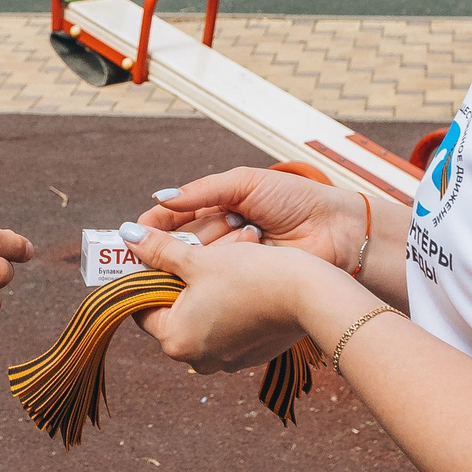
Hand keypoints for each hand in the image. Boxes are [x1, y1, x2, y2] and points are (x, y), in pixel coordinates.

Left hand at [123, 225, 342, 372]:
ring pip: (202, 319)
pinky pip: (228, 328)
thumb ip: (159, 250)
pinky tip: (242, 282)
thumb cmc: (250, 276)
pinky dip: (228, 306)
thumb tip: (126, 235)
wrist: (310, 297)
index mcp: (175, 340)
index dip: (146, 276)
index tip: (154, 253)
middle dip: (178, 281)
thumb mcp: (199, 259)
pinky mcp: (250, 356)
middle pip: (173, 313)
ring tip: (218, 262)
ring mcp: (226, 362)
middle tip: (188, 252)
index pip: (142, 307)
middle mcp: (197, 359)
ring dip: (205, 291)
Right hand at [138, 168, 360, 267]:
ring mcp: (231, 266)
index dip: (154, 227)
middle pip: (182, 244)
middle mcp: (218, 240)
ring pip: (199, 263)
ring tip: (251, 231)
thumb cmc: (296, 200)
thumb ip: (202, 191)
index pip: (171, 220)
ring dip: (219, 247)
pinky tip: (245, 254)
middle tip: (215, 226)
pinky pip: (220, 280)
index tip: (134, 233)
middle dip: (194, 235)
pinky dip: (229, 267)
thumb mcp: (246, 184)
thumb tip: (160, 197)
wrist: (337, 230)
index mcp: (215, 210)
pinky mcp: (244, 287)